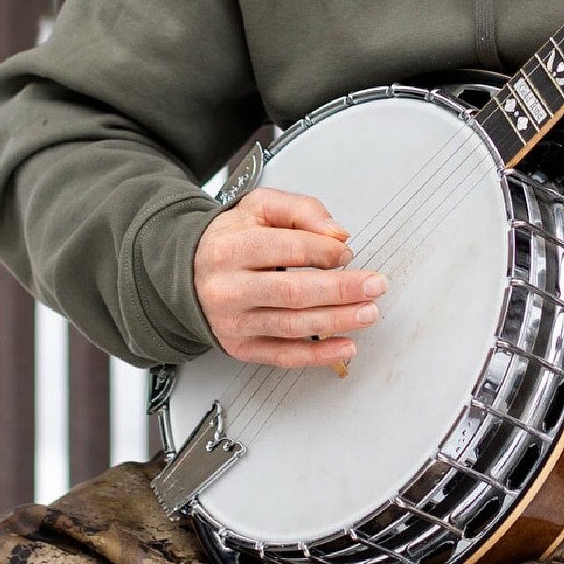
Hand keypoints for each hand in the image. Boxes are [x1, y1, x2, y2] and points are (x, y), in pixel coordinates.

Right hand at [193, 187, 385, 367]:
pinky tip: (346, 346)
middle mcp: (228, 288)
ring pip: (292, 326)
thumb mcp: (260, 207)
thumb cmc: (231, 239)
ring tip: (367, 312)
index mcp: (231, 248)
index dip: (326, 252)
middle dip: (342, 290)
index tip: (347, 253)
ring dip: (337, 321)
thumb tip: (337, 234)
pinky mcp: (241, 347)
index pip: (289, 249)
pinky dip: (319, 356)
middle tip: (374, 286)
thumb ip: (301, 210)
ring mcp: (233, 322)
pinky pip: (283, 356)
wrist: (189, 272)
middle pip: (294, 292)